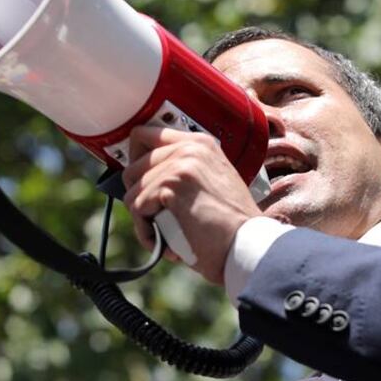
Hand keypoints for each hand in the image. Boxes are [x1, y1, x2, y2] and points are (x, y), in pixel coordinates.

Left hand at [121, 125, 261, 284]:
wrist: (248, 245)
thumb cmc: (232, 226)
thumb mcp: (212, 183)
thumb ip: (184, 172)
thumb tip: (143, 180)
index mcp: (200, 143)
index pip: (145, 135)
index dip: (134, 161)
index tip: (136, 183)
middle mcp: (189, 147)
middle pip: (132, 167)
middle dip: (138, 199)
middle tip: (156, 219)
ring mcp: (180, 164)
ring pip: (132, 191)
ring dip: (143, 220)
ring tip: (165, 235)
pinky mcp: (170, 186)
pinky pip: (137, 209)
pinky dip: (146, 232)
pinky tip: (166, 243)